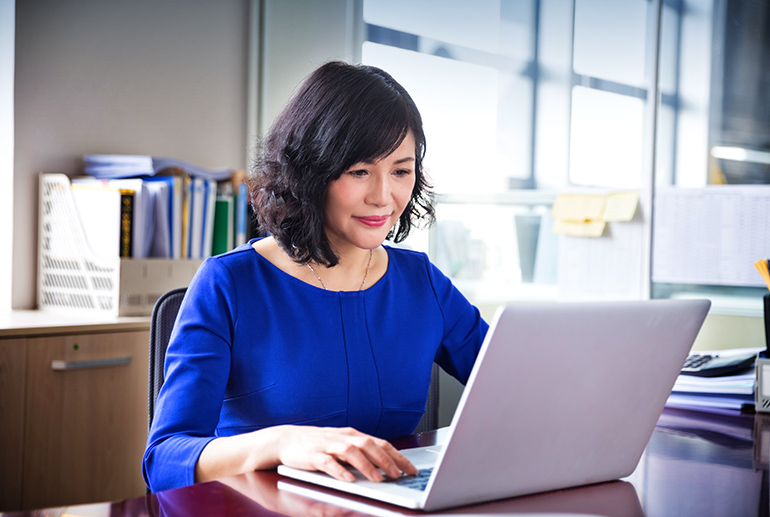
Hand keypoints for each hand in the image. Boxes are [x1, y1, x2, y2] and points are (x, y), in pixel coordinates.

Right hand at [274, 426, 418, 482]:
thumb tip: (384, 466)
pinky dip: (339, 470)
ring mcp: (328, 445)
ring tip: (378, 479)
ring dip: (367, 466)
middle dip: (386, 460)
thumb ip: (360, 453)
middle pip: (369, 445)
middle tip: (398, 475)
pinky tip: (348, 480)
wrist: (285, 439)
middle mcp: (343, 437)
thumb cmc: (316, 444)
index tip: (411, 468)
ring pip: (351, 452)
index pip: (380, 443)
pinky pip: (328, 462)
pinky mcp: (313, 455)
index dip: (397, 455)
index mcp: (352, 435)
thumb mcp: (341, 445)